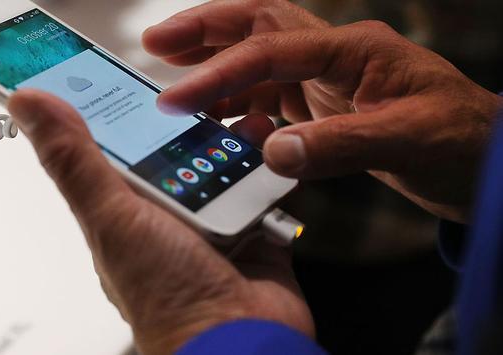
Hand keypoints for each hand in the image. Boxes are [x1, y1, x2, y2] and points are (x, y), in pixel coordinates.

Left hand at [8, 90, 313, 354]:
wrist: (238, 338)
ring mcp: (209, 221)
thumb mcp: (112, 217)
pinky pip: (258, 185)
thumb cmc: (167, 296)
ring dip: (232, 144)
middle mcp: (166, 214)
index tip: (129, 82)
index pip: (116, 148)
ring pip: (220, 163)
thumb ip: (74, 161)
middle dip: (190, 125)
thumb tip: (29, 106)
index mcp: (125, 209)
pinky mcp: (248, 227)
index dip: (120, 113)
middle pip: (176, 151)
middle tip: (198, 103)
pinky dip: (265, 169)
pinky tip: (267, 156)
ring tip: (240, 129)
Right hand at [143, 0, 502, 222]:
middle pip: (258, 25)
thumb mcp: (407, 142)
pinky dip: (238, 102)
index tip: (176, 97)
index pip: (271, 50)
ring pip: (259, 56)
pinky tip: (217, 118)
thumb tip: (273, 152)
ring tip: (172, 75)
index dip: (220, 72)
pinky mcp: (325, 106)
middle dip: (204, 31)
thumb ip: (339, 145)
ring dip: (215, 62)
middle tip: (155, 42)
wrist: (486, 160)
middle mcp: (335, 56)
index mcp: (353, 50)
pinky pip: (270, 95)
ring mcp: (328, 80)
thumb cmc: (460, 141)